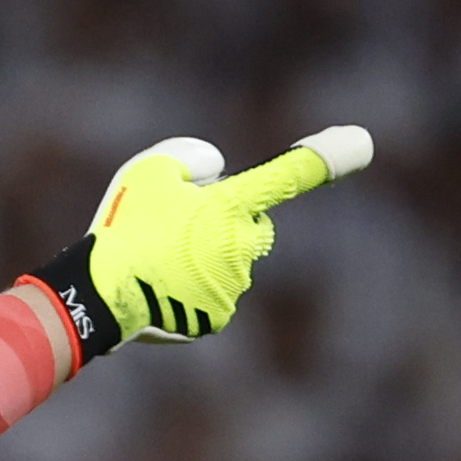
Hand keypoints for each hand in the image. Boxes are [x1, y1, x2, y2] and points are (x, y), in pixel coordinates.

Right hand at [21, 125, 373, 369]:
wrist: (99, 292)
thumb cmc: (122, 227)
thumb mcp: (149, 171)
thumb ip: (193, 159)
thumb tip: (215, 172)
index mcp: (233, 206)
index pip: (289, 175)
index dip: (326, 157)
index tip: (361, 142)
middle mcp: (243, 245)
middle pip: (255, 228)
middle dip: (231, 225)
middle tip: (182, 228)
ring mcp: (233, 285)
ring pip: (231, 265)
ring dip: (205, 261)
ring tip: (157, 264)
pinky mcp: (216, 318)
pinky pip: (214, 298)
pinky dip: (193, 292)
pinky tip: (160, 290)